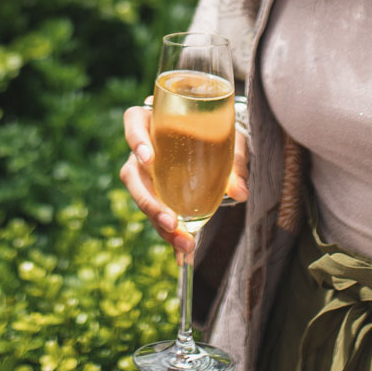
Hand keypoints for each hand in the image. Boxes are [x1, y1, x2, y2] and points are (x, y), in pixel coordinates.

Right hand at [119, 99, 248, 262]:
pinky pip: (154, 212)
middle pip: (131, 172)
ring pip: (141, 197)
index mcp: (153, 120)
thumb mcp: (230, 139)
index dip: (136, 140)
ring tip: (183, 243)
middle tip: (171, 221)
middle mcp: (142, 147)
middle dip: (148, 201)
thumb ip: (235, 161)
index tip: (149, 159)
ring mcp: (145, 172)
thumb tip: (240, 192)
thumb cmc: (219, 130)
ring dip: (159, 222)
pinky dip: (168, 232)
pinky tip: (182, 251)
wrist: (219, 139)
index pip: (134, 122)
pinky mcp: (154, 192)